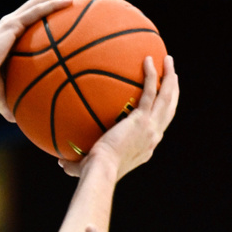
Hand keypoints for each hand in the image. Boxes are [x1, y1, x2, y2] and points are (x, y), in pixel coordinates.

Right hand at [0, 0, 79, 121]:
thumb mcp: (5, 97)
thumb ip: (15, 104)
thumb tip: (22, 121)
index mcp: (10, 38)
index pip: (32, 21)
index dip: (47, 14)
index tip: (66, 13)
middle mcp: (10, 26)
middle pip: (38, 6)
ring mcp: (11, 24)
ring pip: (40, 2)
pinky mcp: (11, 25)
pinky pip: (37, 11)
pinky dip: (54, 4)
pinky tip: (70, 1)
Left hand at [59, 55, 178, 178]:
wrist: (101, 170)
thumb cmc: (92, 172)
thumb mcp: (86, 167)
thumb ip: (74, 163)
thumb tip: (59, 161)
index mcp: (145, 147)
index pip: (157, 127)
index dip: (161, 113)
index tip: (159, 102)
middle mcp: (152, 137)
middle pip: (169, 109)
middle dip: (172, 90)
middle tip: (172, 75)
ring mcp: (151, 127)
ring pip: (167, 97)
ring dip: (170, 77)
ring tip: (168, 60)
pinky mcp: (143, 119)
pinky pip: (150, 91)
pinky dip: (151, 75)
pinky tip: (148, 59)